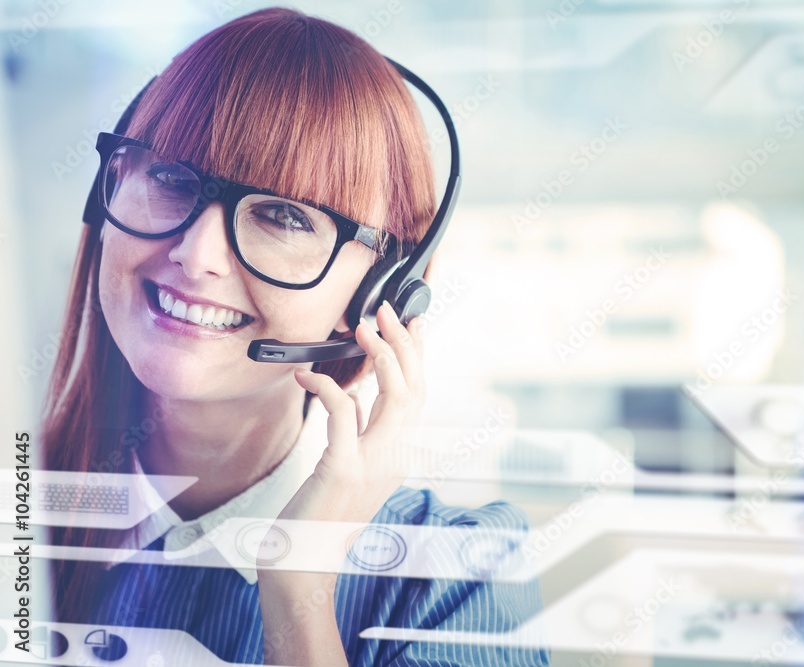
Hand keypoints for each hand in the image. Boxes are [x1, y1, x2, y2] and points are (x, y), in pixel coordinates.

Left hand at [276, 301, 425, 527]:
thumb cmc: (319, 513)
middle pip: (415, 389)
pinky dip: (328, 386)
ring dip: (382, 354)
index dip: (418, 356)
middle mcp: (395, 457)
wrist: (303, 561)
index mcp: (398, 455)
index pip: (419, 396)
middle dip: (404, 343)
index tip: (411, 323)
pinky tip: (308, 374)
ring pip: (395, 396)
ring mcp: (373, 464)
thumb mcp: (350, 466)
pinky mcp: (344, 468)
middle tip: (387, 311)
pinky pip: (343, 413)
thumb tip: (357, 396)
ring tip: (364, 326)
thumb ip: (361, 432)